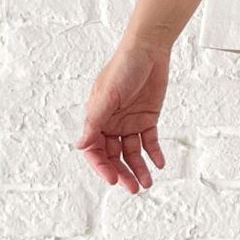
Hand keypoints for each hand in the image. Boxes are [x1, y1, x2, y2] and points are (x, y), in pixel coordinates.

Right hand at [74, 37, 169, 192]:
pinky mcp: (148, 118)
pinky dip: (154, 153)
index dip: (102, 167)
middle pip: (114, 156)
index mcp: (97, 119)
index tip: (112, 179)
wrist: (149, 50)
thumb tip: (81, 146)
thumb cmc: (123, 67)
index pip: (95, 151)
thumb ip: (95, 121)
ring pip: (132, 152)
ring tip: (147, 183)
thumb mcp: (108, 95)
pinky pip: (149, 141)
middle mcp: (111, 124)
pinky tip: (159, 163)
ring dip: (139, 168)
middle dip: (122, 173)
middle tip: (133, 189)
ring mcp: (130, 122)